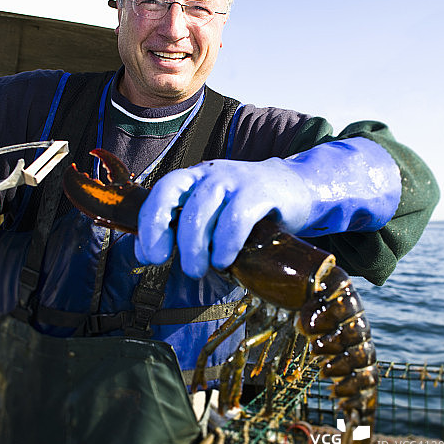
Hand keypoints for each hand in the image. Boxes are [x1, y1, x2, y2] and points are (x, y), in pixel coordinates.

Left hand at [135, 157, 312, 278]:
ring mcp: (235, 179)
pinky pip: (236, 216)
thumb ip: (181, 231)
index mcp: (193, 179)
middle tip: (186, 268)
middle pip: (177, 198)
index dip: (150, 224)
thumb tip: (146, 255)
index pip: (160, 192)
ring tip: (202, 269)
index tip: (151, 256)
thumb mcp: (212, 217)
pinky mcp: (261, 190)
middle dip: (175, 238)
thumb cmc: (248, 209)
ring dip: (197, 244)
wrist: (297, 189)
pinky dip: (226, 242)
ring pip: (203, 207)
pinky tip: (225, 260)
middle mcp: (210, 174)